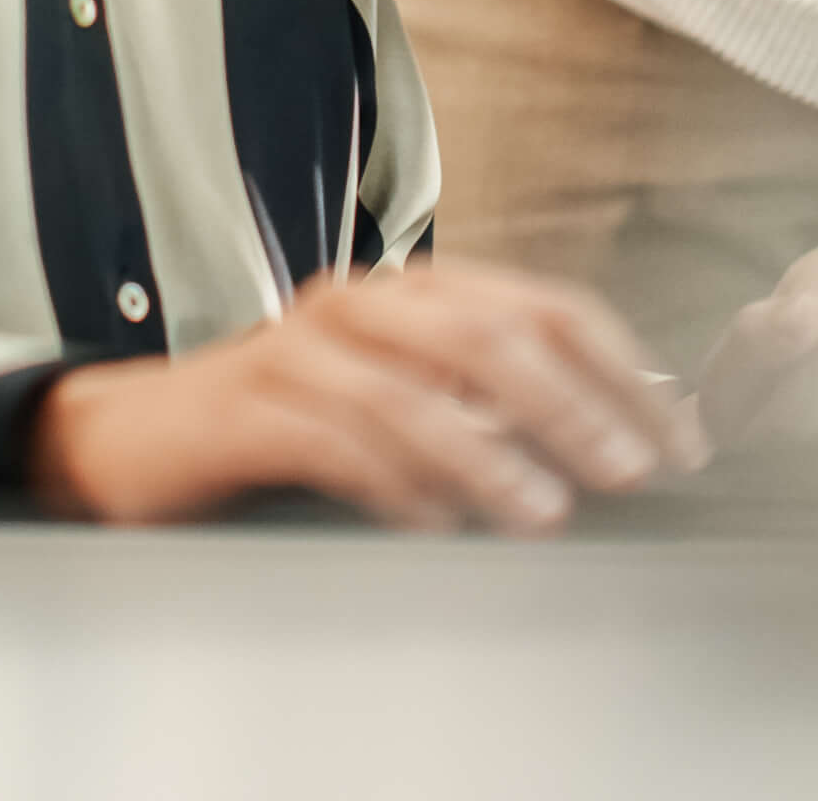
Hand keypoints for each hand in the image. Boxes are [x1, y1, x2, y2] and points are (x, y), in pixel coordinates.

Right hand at [25, 261, 708, 534]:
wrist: (140, 440)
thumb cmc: (291, 427)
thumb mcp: (404, 405)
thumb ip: (491, 413)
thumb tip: (614, 450)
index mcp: (419, 293)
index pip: (546, 308)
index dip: (623, 371)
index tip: (677, 440)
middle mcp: (365, 303)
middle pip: (490, 335)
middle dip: (573, 405)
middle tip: (628, 469)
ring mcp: (300, 348)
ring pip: (415, 388)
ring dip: (490, 456)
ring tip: (543, 512)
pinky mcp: (246, 406)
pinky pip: (334, 438)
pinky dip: (394, 483)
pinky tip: (434, 524)